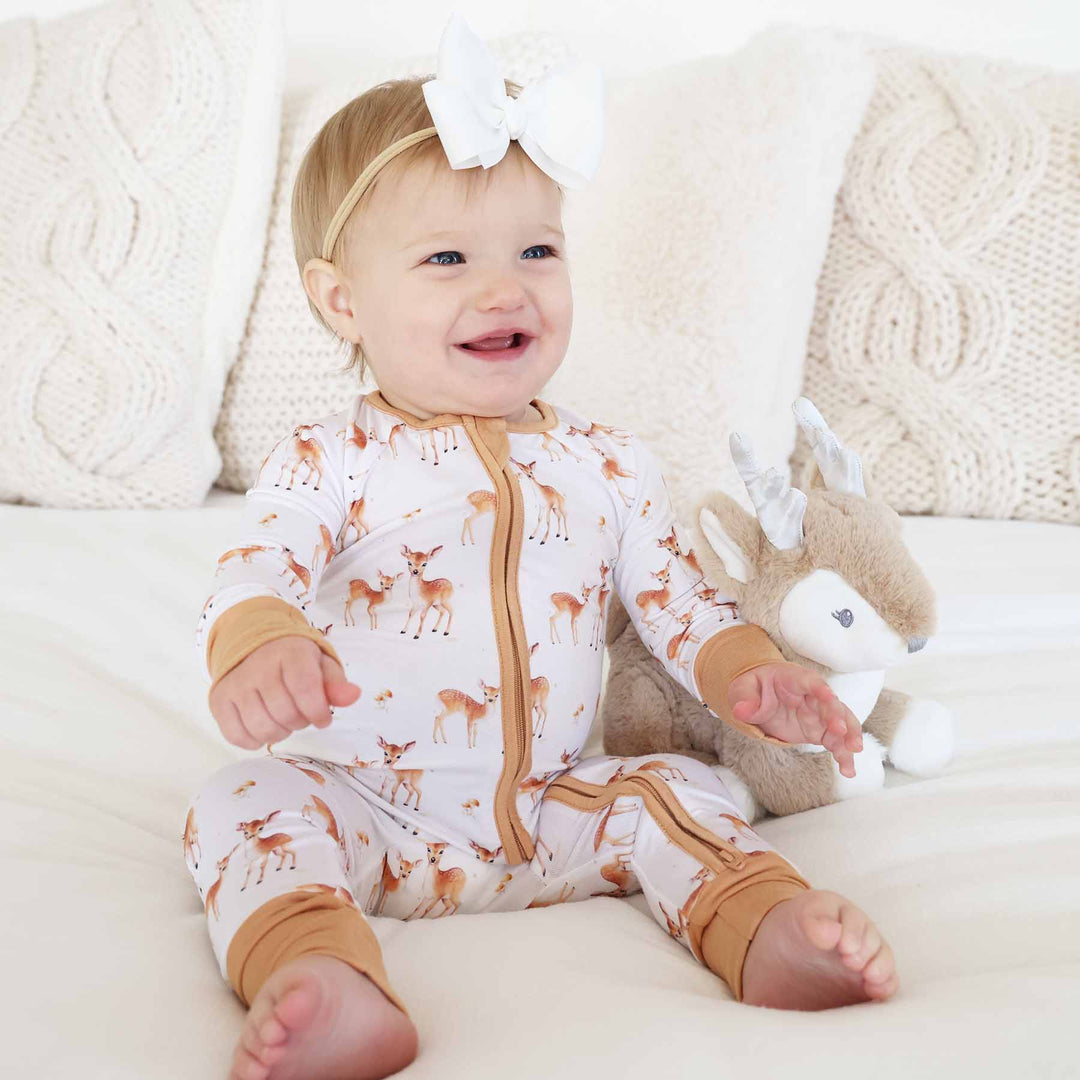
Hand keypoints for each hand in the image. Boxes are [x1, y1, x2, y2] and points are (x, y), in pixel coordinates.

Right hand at [208, 635, 360, 749]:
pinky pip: (238, 737)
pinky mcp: (219, 700)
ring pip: (263, 729)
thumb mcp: (320, 664)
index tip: (323, 718)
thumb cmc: (294, 660)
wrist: (253, 646)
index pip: (306, 689)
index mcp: (290, 652)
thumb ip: (336, 682)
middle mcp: (259, 666)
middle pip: (286, 714)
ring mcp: (236, 684)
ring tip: (283, 718)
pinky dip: (255, 740)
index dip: (318, 711)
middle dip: (300, 721)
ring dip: (280, 732)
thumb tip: (353, 696)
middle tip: (301, 713)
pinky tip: (264, 724)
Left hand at [726, 661, 863, 777]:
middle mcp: (813, 696)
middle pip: (831, 703)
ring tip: (853, 752)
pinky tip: (848, 770)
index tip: (829, 697)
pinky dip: (844, 755)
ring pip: (841, 723)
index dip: (820, 688)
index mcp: (794, 679)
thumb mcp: (743, 689)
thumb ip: (744, 698)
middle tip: (842, 731)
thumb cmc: (755, 688)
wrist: (760, 697)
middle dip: (837, 716)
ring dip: (849, 736)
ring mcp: (819, 714)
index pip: (810, 681)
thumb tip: (742, 710)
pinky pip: (836, 742)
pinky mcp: (820, 731)